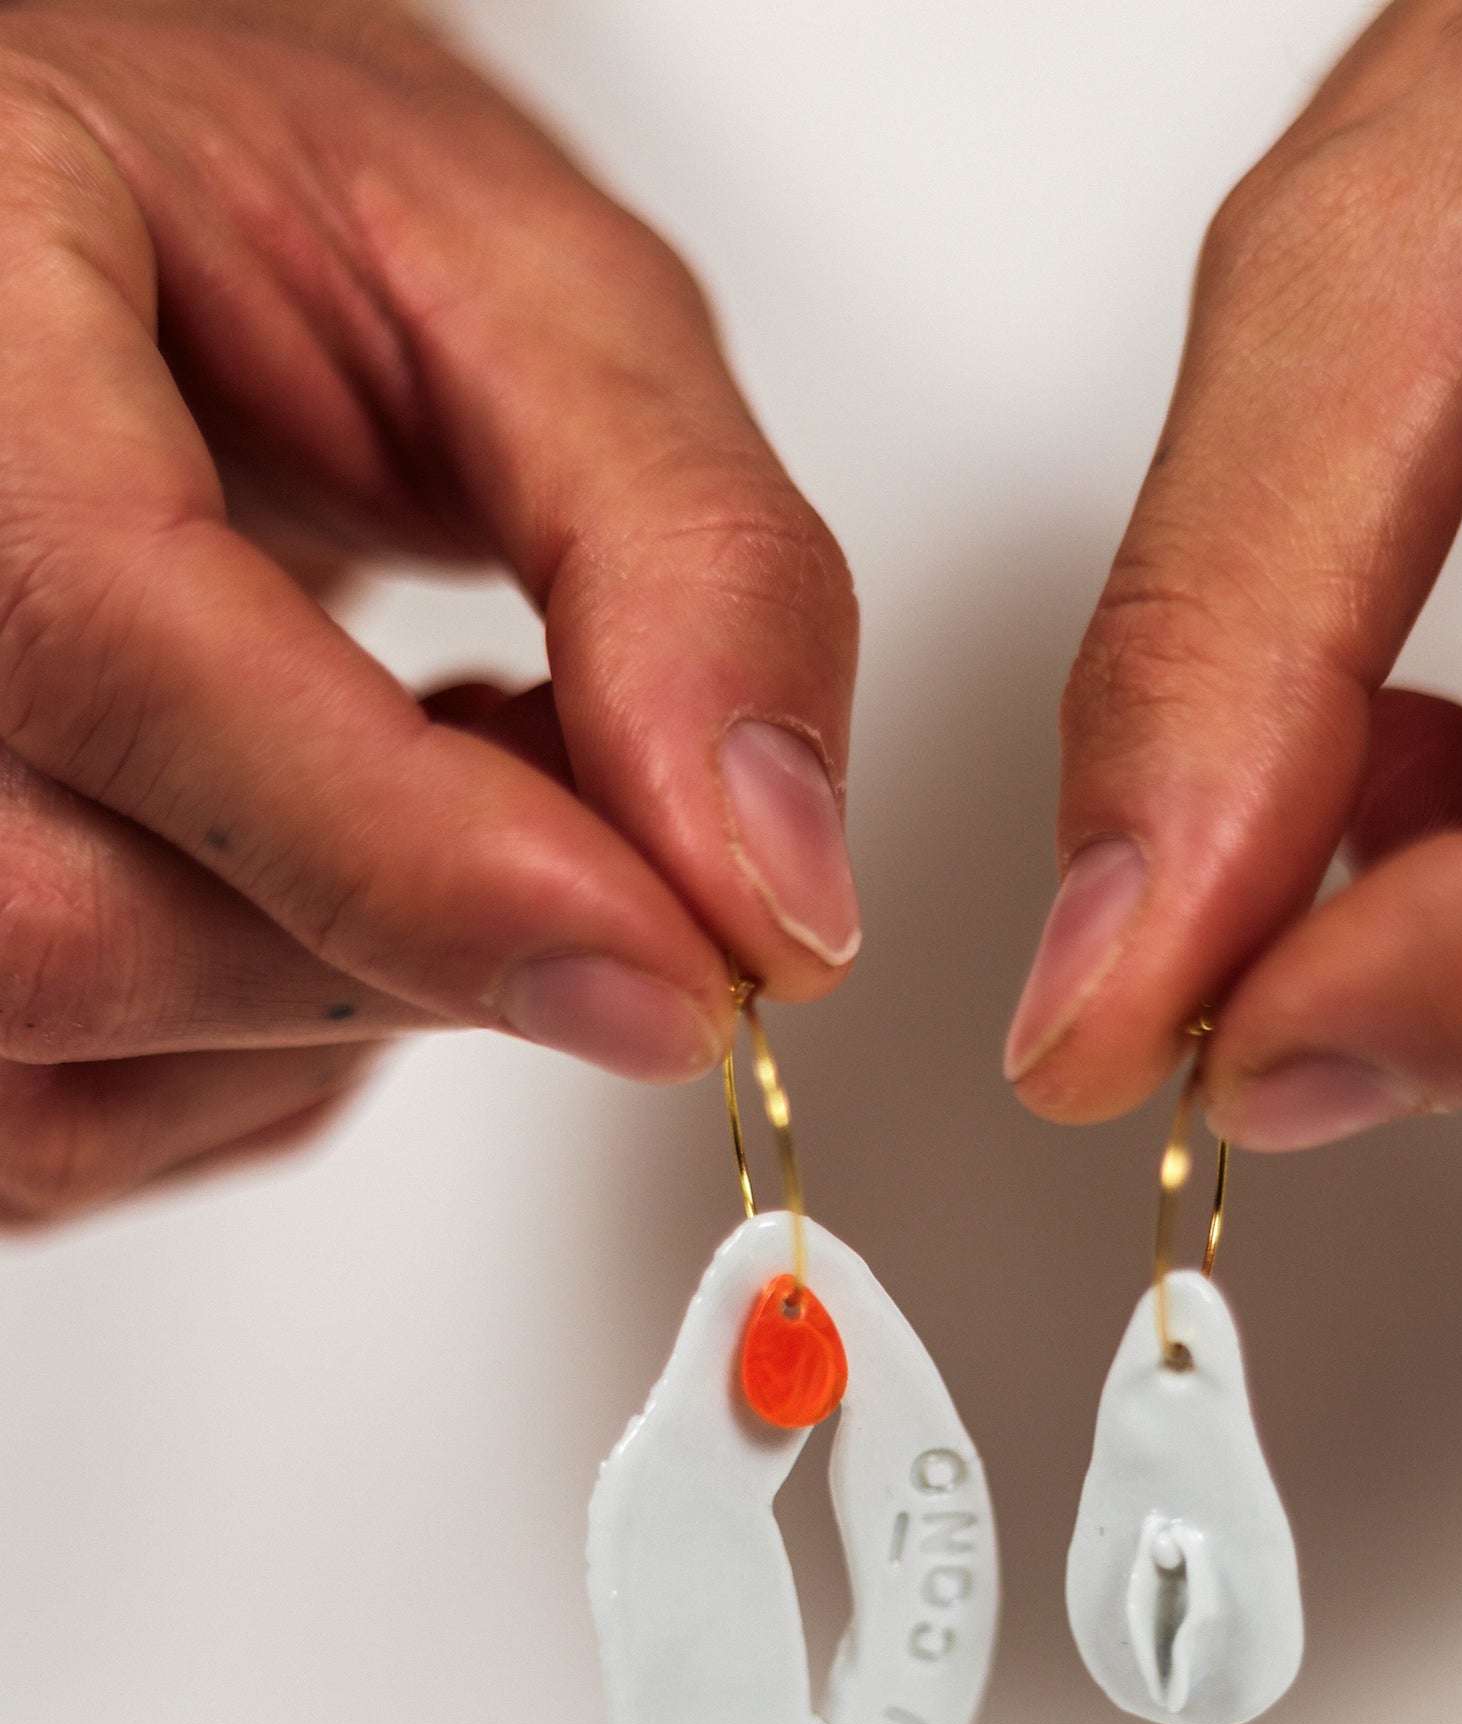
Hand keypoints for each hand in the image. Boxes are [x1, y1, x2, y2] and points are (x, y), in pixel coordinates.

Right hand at [0, 0, 859, 1223]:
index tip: (669, 961)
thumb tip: (766, 883)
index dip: (405, 849)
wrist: (97, 243)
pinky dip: (269, 1068)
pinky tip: (328, 888)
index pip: (105, 634)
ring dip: (341, 1014)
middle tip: (576, 808)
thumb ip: (686, 562)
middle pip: (65, 921)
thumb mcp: (534, 299)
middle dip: (409, 943)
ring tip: (434, 795)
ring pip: (60, 1077)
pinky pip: (68, 1138)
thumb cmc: (256, 221)